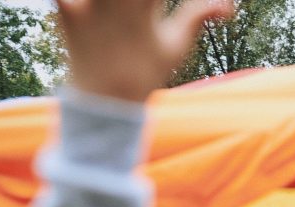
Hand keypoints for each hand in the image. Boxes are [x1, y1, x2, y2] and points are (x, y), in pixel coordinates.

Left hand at [56, 0, 233, 100]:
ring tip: (109, 5)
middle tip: (135, 0)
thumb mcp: (175, 46)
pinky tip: (74, 3)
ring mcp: (91, 8)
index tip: (153, 0)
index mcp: (147, 7)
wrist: (106, 106)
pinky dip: (65, 0)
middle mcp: (120, 4)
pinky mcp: (66, 13)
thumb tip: (229, 6)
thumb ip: (200, 15)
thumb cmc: (143, 72)